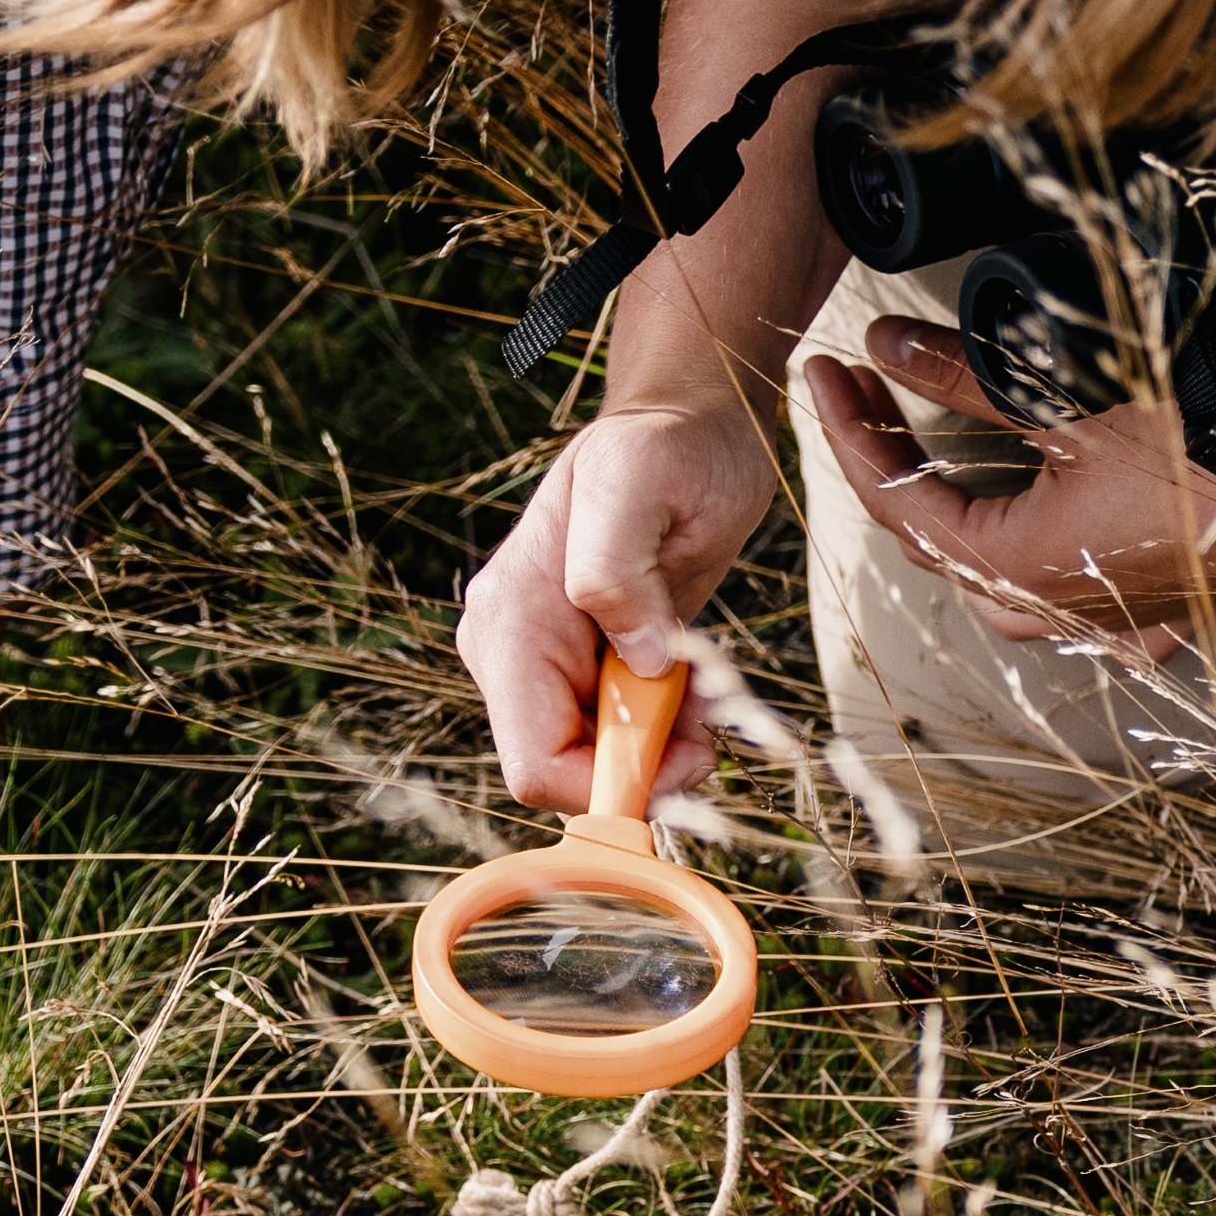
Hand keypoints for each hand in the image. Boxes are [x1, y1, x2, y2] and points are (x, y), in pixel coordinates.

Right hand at [460, 399, 778, 806]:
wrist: (686, 430)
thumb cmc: (666, 447)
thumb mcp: (638, 483)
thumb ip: (616, 570)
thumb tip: (639, 661)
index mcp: (510, 623)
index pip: (536, 766)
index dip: (613, 786)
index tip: (689, 752)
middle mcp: (512, 652)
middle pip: (567, 775)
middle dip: (645, 764)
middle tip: (705, 717)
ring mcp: (545, 663)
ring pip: (597, 761)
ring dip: (661, 746)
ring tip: (700, 684)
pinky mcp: (583, 666)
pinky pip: (618, 735)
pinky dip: (664, 728)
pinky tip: (689, 680)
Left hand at [803, 323, 1215, 644]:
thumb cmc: (1205, 447)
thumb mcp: (1063, 397)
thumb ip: (965, 377)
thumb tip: (888, 346)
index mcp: (1013, 562)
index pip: (896, 500)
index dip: (849, 431)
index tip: (826, 374)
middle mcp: (1052, 607)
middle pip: (936, 546)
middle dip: (892, 468)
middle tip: (870, 397)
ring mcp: (1106, 621)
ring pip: (999, 594)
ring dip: (958, 534)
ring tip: (940, 468)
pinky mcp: (1157, 616)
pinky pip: (1084, 621)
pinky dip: (1052, 586)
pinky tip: (1052, 560)